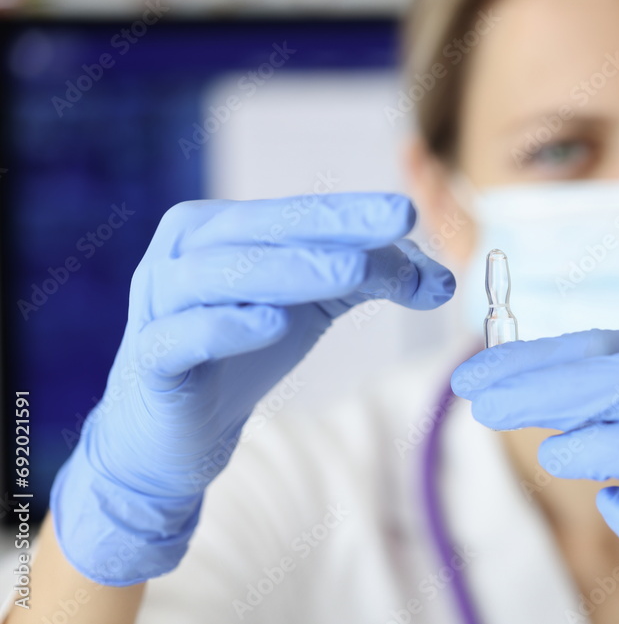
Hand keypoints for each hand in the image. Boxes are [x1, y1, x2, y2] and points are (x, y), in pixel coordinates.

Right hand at [52, 193, 454, 585]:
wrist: (173, 432)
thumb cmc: (243, 351)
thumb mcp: (310, 306)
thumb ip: (369, 281)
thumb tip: (442, 281)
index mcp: (222, 228)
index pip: (296, 214)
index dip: (354, 214)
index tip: (409, 213)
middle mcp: (184, 252)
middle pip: (261, 230)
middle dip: (333, 226)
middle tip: (397, 222)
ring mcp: (159, 303)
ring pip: (221, 274)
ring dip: (290, 268)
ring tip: (352, 272)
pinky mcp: (149, 358)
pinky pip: (183, 335)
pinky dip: (227, 325)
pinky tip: (273, 323)